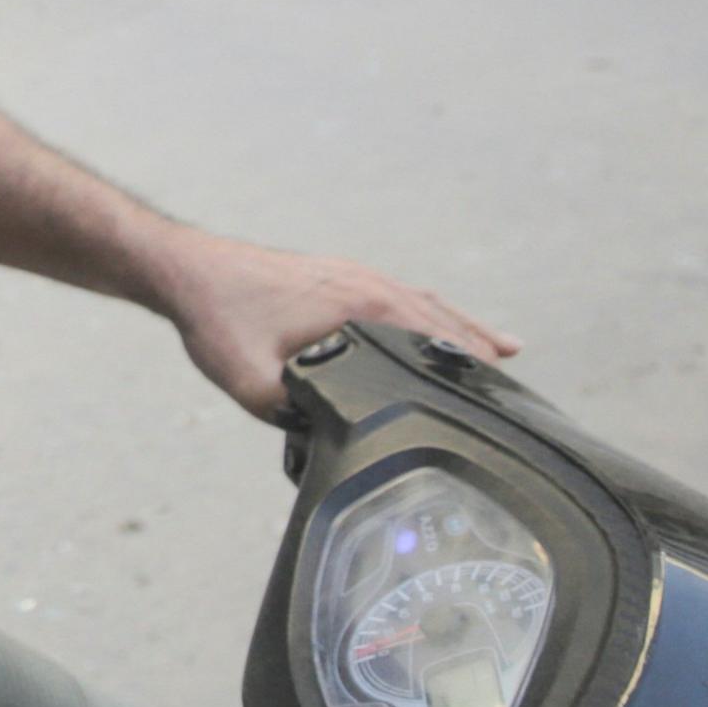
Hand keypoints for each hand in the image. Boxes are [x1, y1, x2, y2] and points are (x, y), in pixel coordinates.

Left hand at [151, 230, 521, 423]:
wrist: (187, 271)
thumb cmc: (217, 318)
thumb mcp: (248, 380)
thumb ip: (288, 410)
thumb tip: (322, 435)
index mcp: (360, 305)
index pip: (433, 336)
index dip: (469, 366)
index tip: (504, 397)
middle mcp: (367, 284)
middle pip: (442, 319)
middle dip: (480, 351)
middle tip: (519, 391)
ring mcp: (355, 277)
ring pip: (426, 303)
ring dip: (463, 327)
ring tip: (506, 354)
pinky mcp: (339, 277)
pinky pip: (402, 295)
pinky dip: (432, 311)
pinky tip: (443, 322)